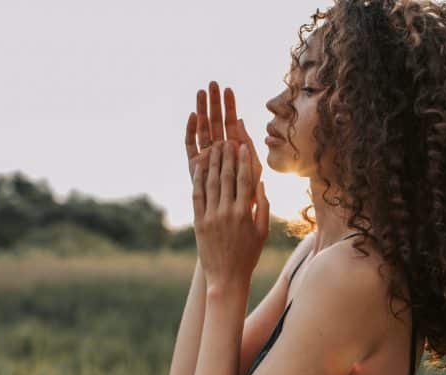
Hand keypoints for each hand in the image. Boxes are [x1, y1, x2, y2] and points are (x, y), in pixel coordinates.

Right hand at [185, 81, 262, 217]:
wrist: (235, 221)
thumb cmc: (249, 198)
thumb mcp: (254, 170)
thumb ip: (249, 147)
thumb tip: (240, 121)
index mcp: (234, 150)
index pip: (230, 122)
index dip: (229, 106)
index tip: (228, 88)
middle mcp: (218, 151)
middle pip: (215, 122)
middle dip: (214, 103)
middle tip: (212, 83)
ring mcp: (206, 158)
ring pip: (202, 130)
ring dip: (201, 111)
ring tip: (201, 91)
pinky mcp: (194, 166)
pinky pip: (191, 145)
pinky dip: (191, 130)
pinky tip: (193, 115)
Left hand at [191, 139, 268, 291]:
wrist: (226, 277)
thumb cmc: (248, 255)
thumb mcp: (262, 232)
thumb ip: (263, 207)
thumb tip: (261, 184)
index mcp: (245, 213)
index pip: (245, 180)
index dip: (244, 161)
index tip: (243, 146)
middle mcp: (227, 212)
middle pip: (226, 177)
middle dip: (227, 156)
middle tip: (227, 140)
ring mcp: (211, 216)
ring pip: (211, 183)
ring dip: (212, 163)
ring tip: (213, 148)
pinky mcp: (199, 222)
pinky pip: (197, 197)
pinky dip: (198, 181)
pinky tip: (199, 168)